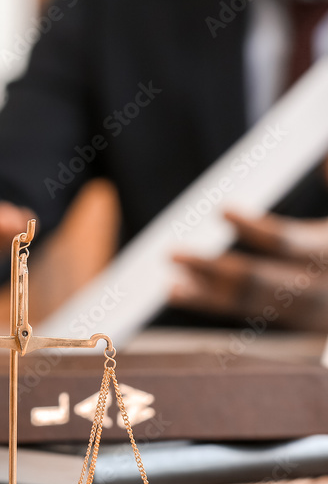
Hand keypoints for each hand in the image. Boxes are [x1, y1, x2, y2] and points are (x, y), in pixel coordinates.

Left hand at [169, 211, 327, 329]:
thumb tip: (324, 156)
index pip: (287, 243)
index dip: (253, 228)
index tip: (221, 209)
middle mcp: (323, 290)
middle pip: (261, 282)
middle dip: (213, 269)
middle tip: (172, 253)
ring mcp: (313, 315)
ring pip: (253, 306)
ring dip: (206, 297)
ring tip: (170, 285)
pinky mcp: (301, 328)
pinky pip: (252, 317)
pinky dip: (217, 305)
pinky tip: (183, 291)